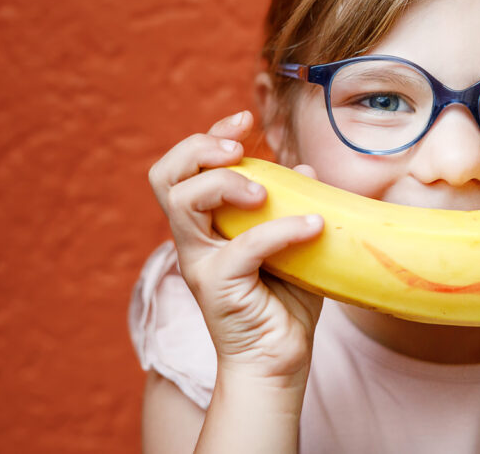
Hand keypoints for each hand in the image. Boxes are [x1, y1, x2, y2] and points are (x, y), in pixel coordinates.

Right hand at [148, 110, 324, 384]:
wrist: (279, 361)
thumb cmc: (285, 304)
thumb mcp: (293, 244)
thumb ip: (296, 206)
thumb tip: (307, 169)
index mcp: (207, 224)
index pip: (186, 168)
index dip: (208, 136)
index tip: (244, 119)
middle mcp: (194, 239)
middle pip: (166, 175)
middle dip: (198, 148)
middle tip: (237, 149)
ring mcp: (201, 262)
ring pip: (184, 202)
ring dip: (225, 183)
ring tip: (265, 192)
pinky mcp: (219, 287)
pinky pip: (242, 247)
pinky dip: (280, 230)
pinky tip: (313, 227)